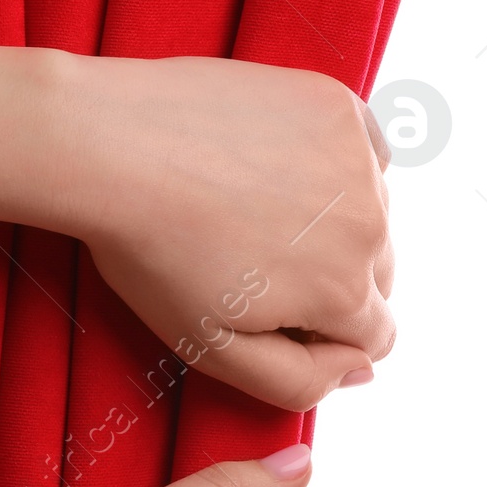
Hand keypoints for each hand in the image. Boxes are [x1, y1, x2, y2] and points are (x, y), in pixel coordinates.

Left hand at [49, 53, 394, 411]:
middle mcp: (370, 223)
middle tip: (254, 260)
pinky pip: (363, 150)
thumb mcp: (212, 349)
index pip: (374, 336)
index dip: (323, 336)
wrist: (109, 144)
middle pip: (377, 274)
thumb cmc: (151, 252)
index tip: (269, 311)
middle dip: (330, 280)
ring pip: (371, 211)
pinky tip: (275, 167)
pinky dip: (333, 164)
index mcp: (343, 290)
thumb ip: (298, 381)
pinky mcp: (335, 104)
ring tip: (252, 209)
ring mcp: (357, 156)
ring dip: (332, 220)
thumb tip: (361, 370)